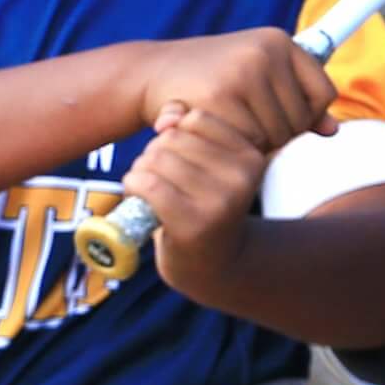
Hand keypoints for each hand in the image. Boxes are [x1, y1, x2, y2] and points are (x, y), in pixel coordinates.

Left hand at [123, 106, 267, 300]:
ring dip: (141, 171)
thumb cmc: (203, 206)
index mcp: (251, 156)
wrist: (212, 266)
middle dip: (154, 154)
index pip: (196, 118)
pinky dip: (133, 186)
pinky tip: (138, 197)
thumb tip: (166, 118)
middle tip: (158, 179)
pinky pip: (148, 184)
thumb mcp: (206, 163)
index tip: (179, 159)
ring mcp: (220, 201)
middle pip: (173, 138)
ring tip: (150, 190)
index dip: (175, 134)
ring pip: (157, 158)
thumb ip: (186, 128)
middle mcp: (241, 177)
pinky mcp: (193, 223)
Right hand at [132, 28, 336, 154]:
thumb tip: (333, 131)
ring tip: (231, 129)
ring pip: (277, 134)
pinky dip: (236, 147)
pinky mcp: (220, 97)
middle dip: (278, 135)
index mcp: (280, 41)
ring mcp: (243, 72)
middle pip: (300, 119)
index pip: (323, 93)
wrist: (151, 73)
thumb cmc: (209, 78)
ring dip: (258, 144)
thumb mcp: (257, 77)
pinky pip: (248, 141)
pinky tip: (217, 135)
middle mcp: (265, 52)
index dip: (307, 116)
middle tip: (247, 128)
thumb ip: (295, 100)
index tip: (283, 121)